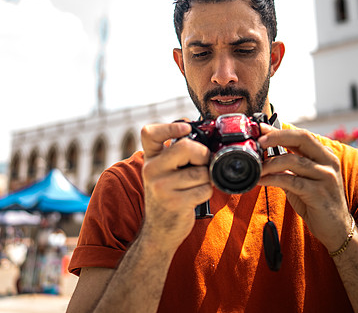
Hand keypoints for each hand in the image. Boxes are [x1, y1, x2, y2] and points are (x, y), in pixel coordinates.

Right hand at [139, 122, 213, 250]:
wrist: (159, 231)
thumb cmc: (168, 195)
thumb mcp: (163, 171)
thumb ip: (176, 153)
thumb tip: (205, 132)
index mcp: (150, 158)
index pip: (150, 133)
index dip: (170, 127)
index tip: (186, 129)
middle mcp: (151, 170)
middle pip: (186, 147)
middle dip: (203, 155)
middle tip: (201, 165)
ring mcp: (162, 186)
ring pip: (201, 171)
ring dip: (206, 178)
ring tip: (195, 185)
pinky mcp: (175, 202)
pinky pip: (204, 188)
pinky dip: (207, 192)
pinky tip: (195, 197)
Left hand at [257, 126, 352, 251]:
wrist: (337, 229)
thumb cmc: (317, 203)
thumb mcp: (304, 180)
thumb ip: (289, 167)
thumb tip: (264, 155)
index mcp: (326, 156)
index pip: (302, 135)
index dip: (280, 131)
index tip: (261, 128)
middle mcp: (329, 162)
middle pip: (302, 138)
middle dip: (277, 136)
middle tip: (258, 141)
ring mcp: (326, 177)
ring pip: (294, 160)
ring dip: (270, 163)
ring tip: (255, 167)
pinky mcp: (319, 194)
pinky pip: (291, 181)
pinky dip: (273, 179)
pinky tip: (261, 181)